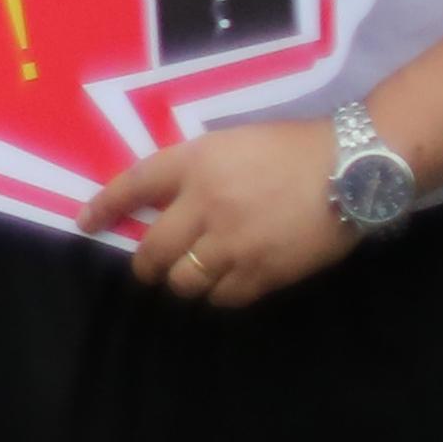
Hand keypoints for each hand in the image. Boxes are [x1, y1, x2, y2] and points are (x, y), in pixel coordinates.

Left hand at [85, 119, 350, 308]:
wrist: (356, 166)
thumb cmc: (295, 148)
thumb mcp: (232, 144)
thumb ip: (194, 172)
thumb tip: (162, 204)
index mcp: (195, 164)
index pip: (132, 187)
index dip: (105, 208)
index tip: (86, 224)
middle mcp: (206, 205)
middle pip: (151, 251)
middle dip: (145, 264)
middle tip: (150, 267)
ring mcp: (234, 243)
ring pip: (183, 281)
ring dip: (181, 281)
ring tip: (191, 275)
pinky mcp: (265, 271)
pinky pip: (223, 297)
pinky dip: (218, 294)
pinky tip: (227, 283)